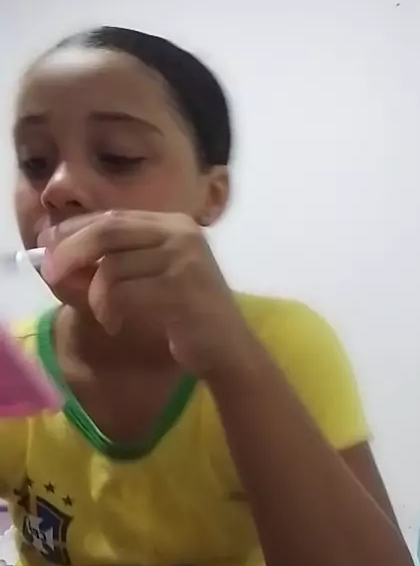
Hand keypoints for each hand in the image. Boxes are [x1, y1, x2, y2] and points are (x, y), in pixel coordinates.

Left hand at [39, 211, 256, 378]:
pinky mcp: (181, 288)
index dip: (74, 229)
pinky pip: (123, 292)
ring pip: (112, 265)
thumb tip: (53, 257)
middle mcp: (180, 233)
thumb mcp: (148, 279)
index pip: (112, 216)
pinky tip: (117, 325)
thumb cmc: (184, 317)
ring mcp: (184, 258)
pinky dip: (110, 310)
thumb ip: (112, 263)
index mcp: (173, 224)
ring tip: (105, 315)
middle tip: (50, 274)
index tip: (46, 247)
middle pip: (107, 230)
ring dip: (96, 295)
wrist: (226, 349)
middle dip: (70, 251)